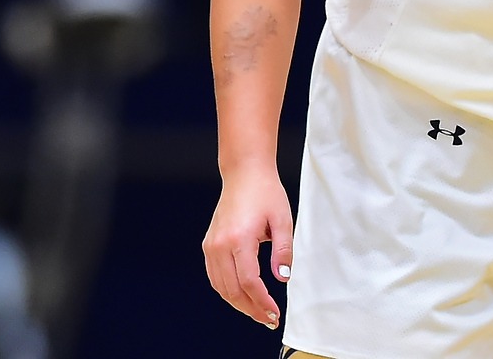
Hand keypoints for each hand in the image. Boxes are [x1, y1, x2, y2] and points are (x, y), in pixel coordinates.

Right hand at [202, 168, 293, 329]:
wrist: (244, 174)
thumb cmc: (266, 193)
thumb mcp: (283, 220)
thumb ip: (284, 251)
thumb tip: (282, 278)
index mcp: (239, 238)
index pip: (248, 282)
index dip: (262, 302)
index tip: (274, 313)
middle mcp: (220, 244)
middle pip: (232, 289)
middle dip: (250, 309)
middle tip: (268, 319)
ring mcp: (211, 245)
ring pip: (220, 286)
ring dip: (238, 303)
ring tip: (257, 311)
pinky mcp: (209, 244)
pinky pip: (215, 276)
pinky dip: (227, 290)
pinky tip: (242, 296)